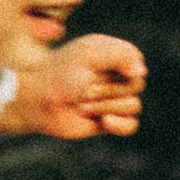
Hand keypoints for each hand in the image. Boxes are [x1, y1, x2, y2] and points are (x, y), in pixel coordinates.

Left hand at [10, 35, 146, 139]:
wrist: (37, 103)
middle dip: (108, 89)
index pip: (136, 59)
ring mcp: (112, 98)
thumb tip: (141, 72)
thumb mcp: (89, 55)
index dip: (122, 67)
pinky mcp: (108, 119)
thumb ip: (120, 55)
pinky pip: (131, 125)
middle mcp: (114, 75)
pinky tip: (104, 121)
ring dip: (105, 106)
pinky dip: (120, 125)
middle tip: (83, 89)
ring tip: (82, 105)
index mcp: (110, 54)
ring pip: (133, 105)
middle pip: (136, 85)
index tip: (97, 68)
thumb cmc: (59, 75)